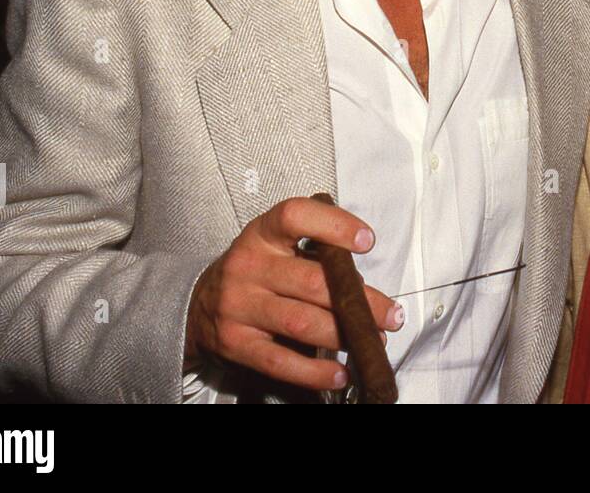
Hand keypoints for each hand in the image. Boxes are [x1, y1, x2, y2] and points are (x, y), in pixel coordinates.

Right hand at [184, 196, 403, 392]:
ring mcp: (239, 306)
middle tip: (391, 315)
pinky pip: (281, 361)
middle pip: (312, 282)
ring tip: (373, 341)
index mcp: (262, 234)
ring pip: (302, 322)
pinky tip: (340, 374)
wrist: (198, 305)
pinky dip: (315, 372)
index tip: (367, 241)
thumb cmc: (257, 271)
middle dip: (360, 302)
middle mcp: (248, 266)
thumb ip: (315, 254)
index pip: (295, 216)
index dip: (334, 225)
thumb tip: (363, 286)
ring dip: (345, 335)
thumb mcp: (276, 247)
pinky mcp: (236, 344)